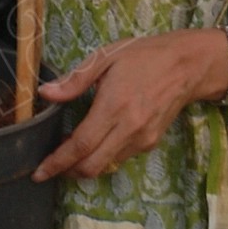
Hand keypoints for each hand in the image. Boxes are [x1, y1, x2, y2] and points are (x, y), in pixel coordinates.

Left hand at [33, 30, 227, 181]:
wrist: (189, 64)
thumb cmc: (145, 55)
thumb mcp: (106, 57)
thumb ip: (75, 80)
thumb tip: (45, 93)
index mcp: (114, 106)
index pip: (80, 145)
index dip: (57, 162)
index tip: (39, 172)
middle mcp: (129, 128)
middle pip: (92, 165)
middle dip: (67, 172)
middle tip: (50, 166)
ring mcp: (142, 139)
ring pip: (106, 165)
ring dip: (85, 164)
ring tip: (72, 149)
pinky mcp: (151, 142)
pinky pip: (120, 157)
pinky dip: (103, 156)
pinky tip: (96, 141)